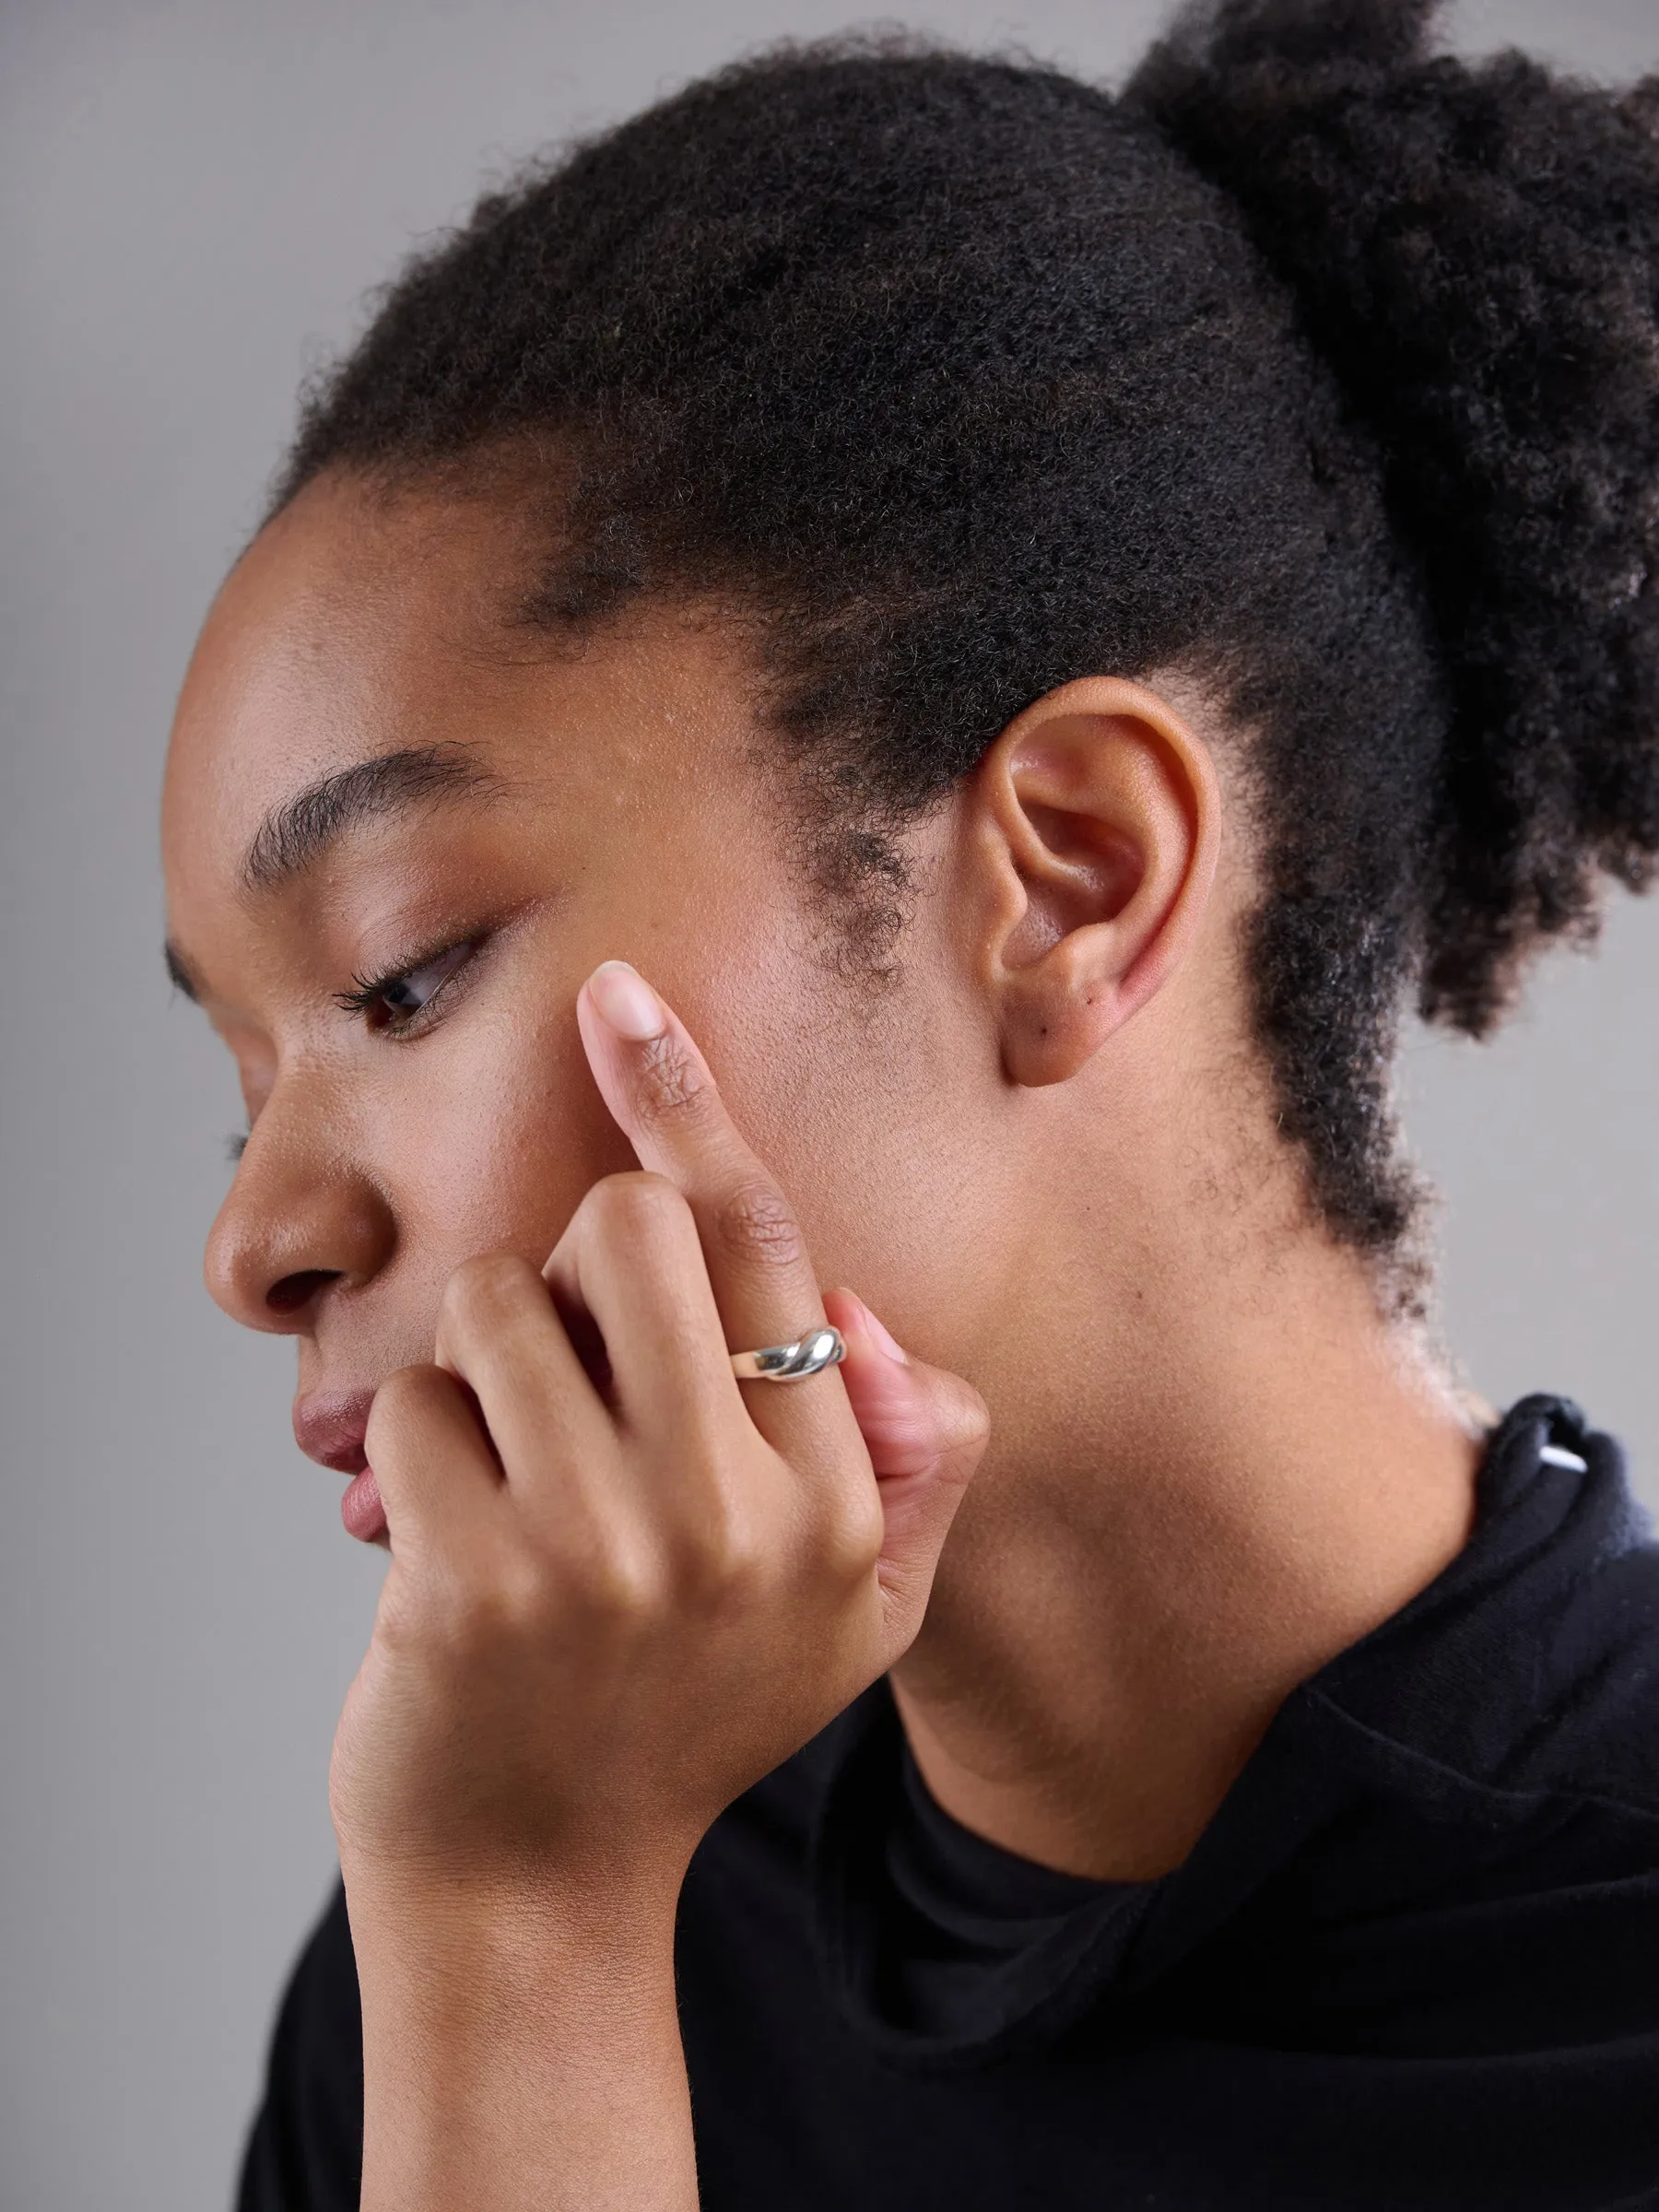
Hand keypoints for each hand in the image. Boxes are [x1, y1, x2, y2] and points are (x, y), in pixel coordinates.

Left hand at [329, 960, 988, 1902]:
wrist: (536, 1887)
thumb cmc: (686, 1714)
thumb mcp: (858, 1614)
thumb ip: (916, 1459)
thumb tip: (865, 1313)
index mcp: (837, 1502)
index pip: (765, 1246)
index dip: (684, 1102)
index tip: (615, 996)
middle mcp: (738, 1517)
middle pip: (626, 1229)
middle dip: (574, 1271)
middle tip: (569, 1382)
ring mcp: (605, 1552)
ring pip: (502, 1300)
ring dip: (487, 1367)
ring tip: (512, 1479)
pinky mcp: (474, 1583)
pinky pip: (413, 1395)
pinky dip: (410, 1449)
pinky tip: (443, 1545)